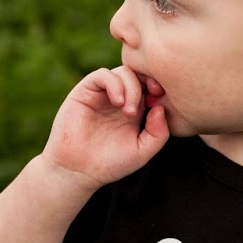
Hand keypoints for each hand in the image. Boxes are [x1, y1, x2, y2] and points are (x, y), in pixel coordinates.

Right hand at [42, 66, 167, 186]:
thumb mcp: (142, 152)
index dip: (161, 86)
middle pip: (140, 74)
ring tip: (130, 111)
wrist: (78, 170)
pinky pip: (103, 75)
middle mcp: (120, 99)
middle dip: (150, 80)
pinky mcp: (85, 92)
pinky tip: (118, 102)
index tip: (165, 97)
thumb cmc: (110, 164)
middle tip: (154, 95)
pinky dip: (114, 84)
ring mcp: (103, 94)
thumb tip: (161, 108)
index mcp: (136, 110)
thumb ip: (158, 133)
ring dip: (132, 87)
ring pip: (124, 72)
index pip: (152, 86)